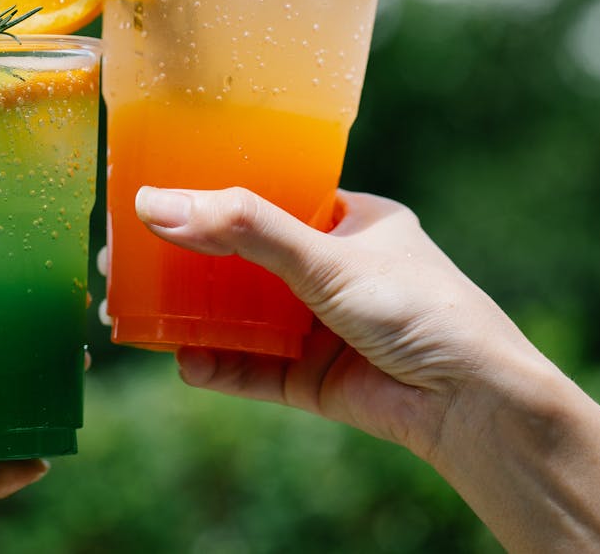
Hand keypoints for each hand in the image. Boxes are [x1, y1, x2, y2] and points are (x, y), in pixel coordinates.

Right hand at [128, 186, 539, 461]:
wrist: (474, 403)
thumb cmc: (422, 309)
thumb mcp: (327, 257)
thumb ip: (244, 229)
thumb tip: (158, 204)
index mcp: (350, 221)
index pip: (269, 198)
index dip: (212, 197)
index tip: (155, 197)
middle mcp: (333, 270)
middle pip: (243, 259)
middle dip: (187, 262)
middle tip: (125, 259)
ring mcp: (321, 325)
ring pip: (241, 315)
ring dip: (192, 315)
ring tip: (132, 312)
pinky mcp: (314, 378)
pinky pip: (253, 368)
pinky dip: (219, 365)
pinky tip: (185, 362)